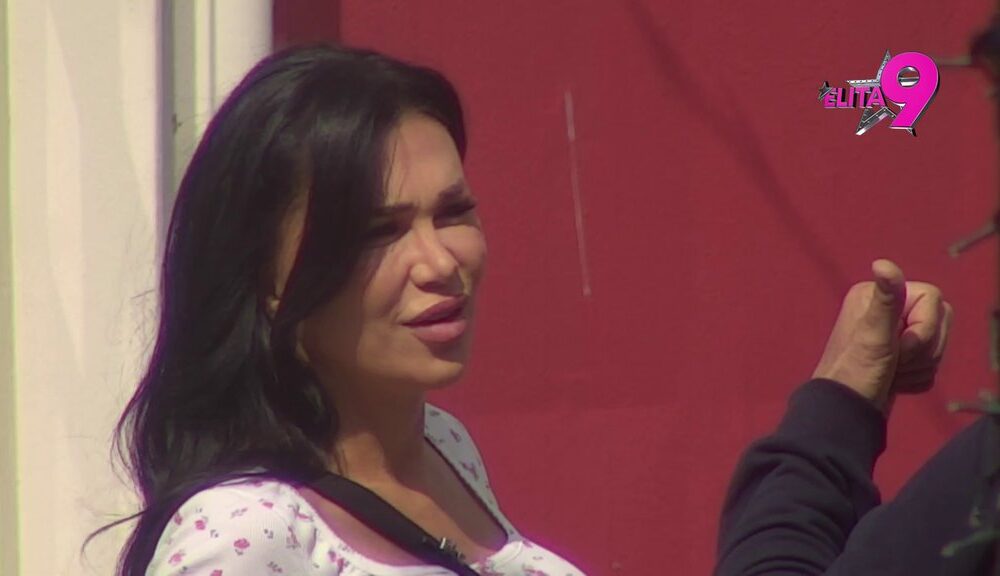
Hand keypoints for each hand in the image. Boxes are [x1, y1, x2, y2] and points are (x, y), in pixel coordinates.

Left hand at [811, 259, 951, 412]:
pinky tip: (895, 383)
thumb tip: (883, 264)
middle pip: (939, 321)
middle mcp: (883, 310)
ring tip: (893, 374)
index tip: (900, 346)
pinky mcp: (899, 358)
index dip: (925, 326)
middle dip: (923, 349)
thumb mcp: (873, 335)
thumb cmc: (856, 371)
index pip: (933, 298)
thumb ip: (885, 300)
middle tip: (896, 362)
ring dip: (920, 366)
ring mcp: (892, 334)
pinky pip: (930, 364)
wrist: (846, 412)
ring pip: (937, 344)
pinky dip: (917, 378)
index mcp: (874, 296)